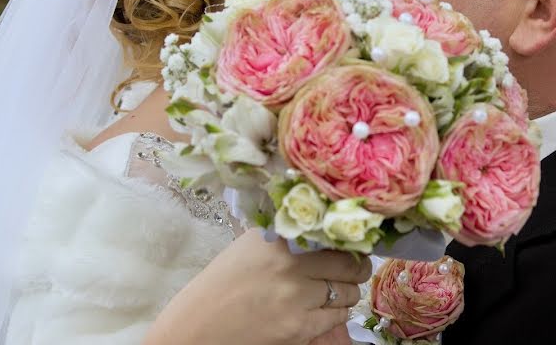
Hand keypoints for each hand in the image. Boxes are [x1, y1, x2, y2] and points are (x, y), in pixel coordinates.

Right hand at [144, 229, 369, 344]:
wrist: (198, 326)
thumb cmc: (223, 282)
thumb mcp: (252, 245)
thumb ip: (288, 236)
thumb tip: (327, 227)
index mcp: (278, 239)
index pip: (333, 235)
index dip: (349, 241)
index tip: (354, 244)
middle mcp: (290, 264)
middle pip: (349, 264)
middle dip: (357, 267)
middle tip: (356, 267)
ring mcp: (296, 298)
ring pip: (348, 292)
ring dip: (347, 290)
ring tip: (338, 288)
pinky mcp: (298, 328)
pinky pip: (337, 317)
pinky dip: (337, 312)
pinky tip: (324, 307)